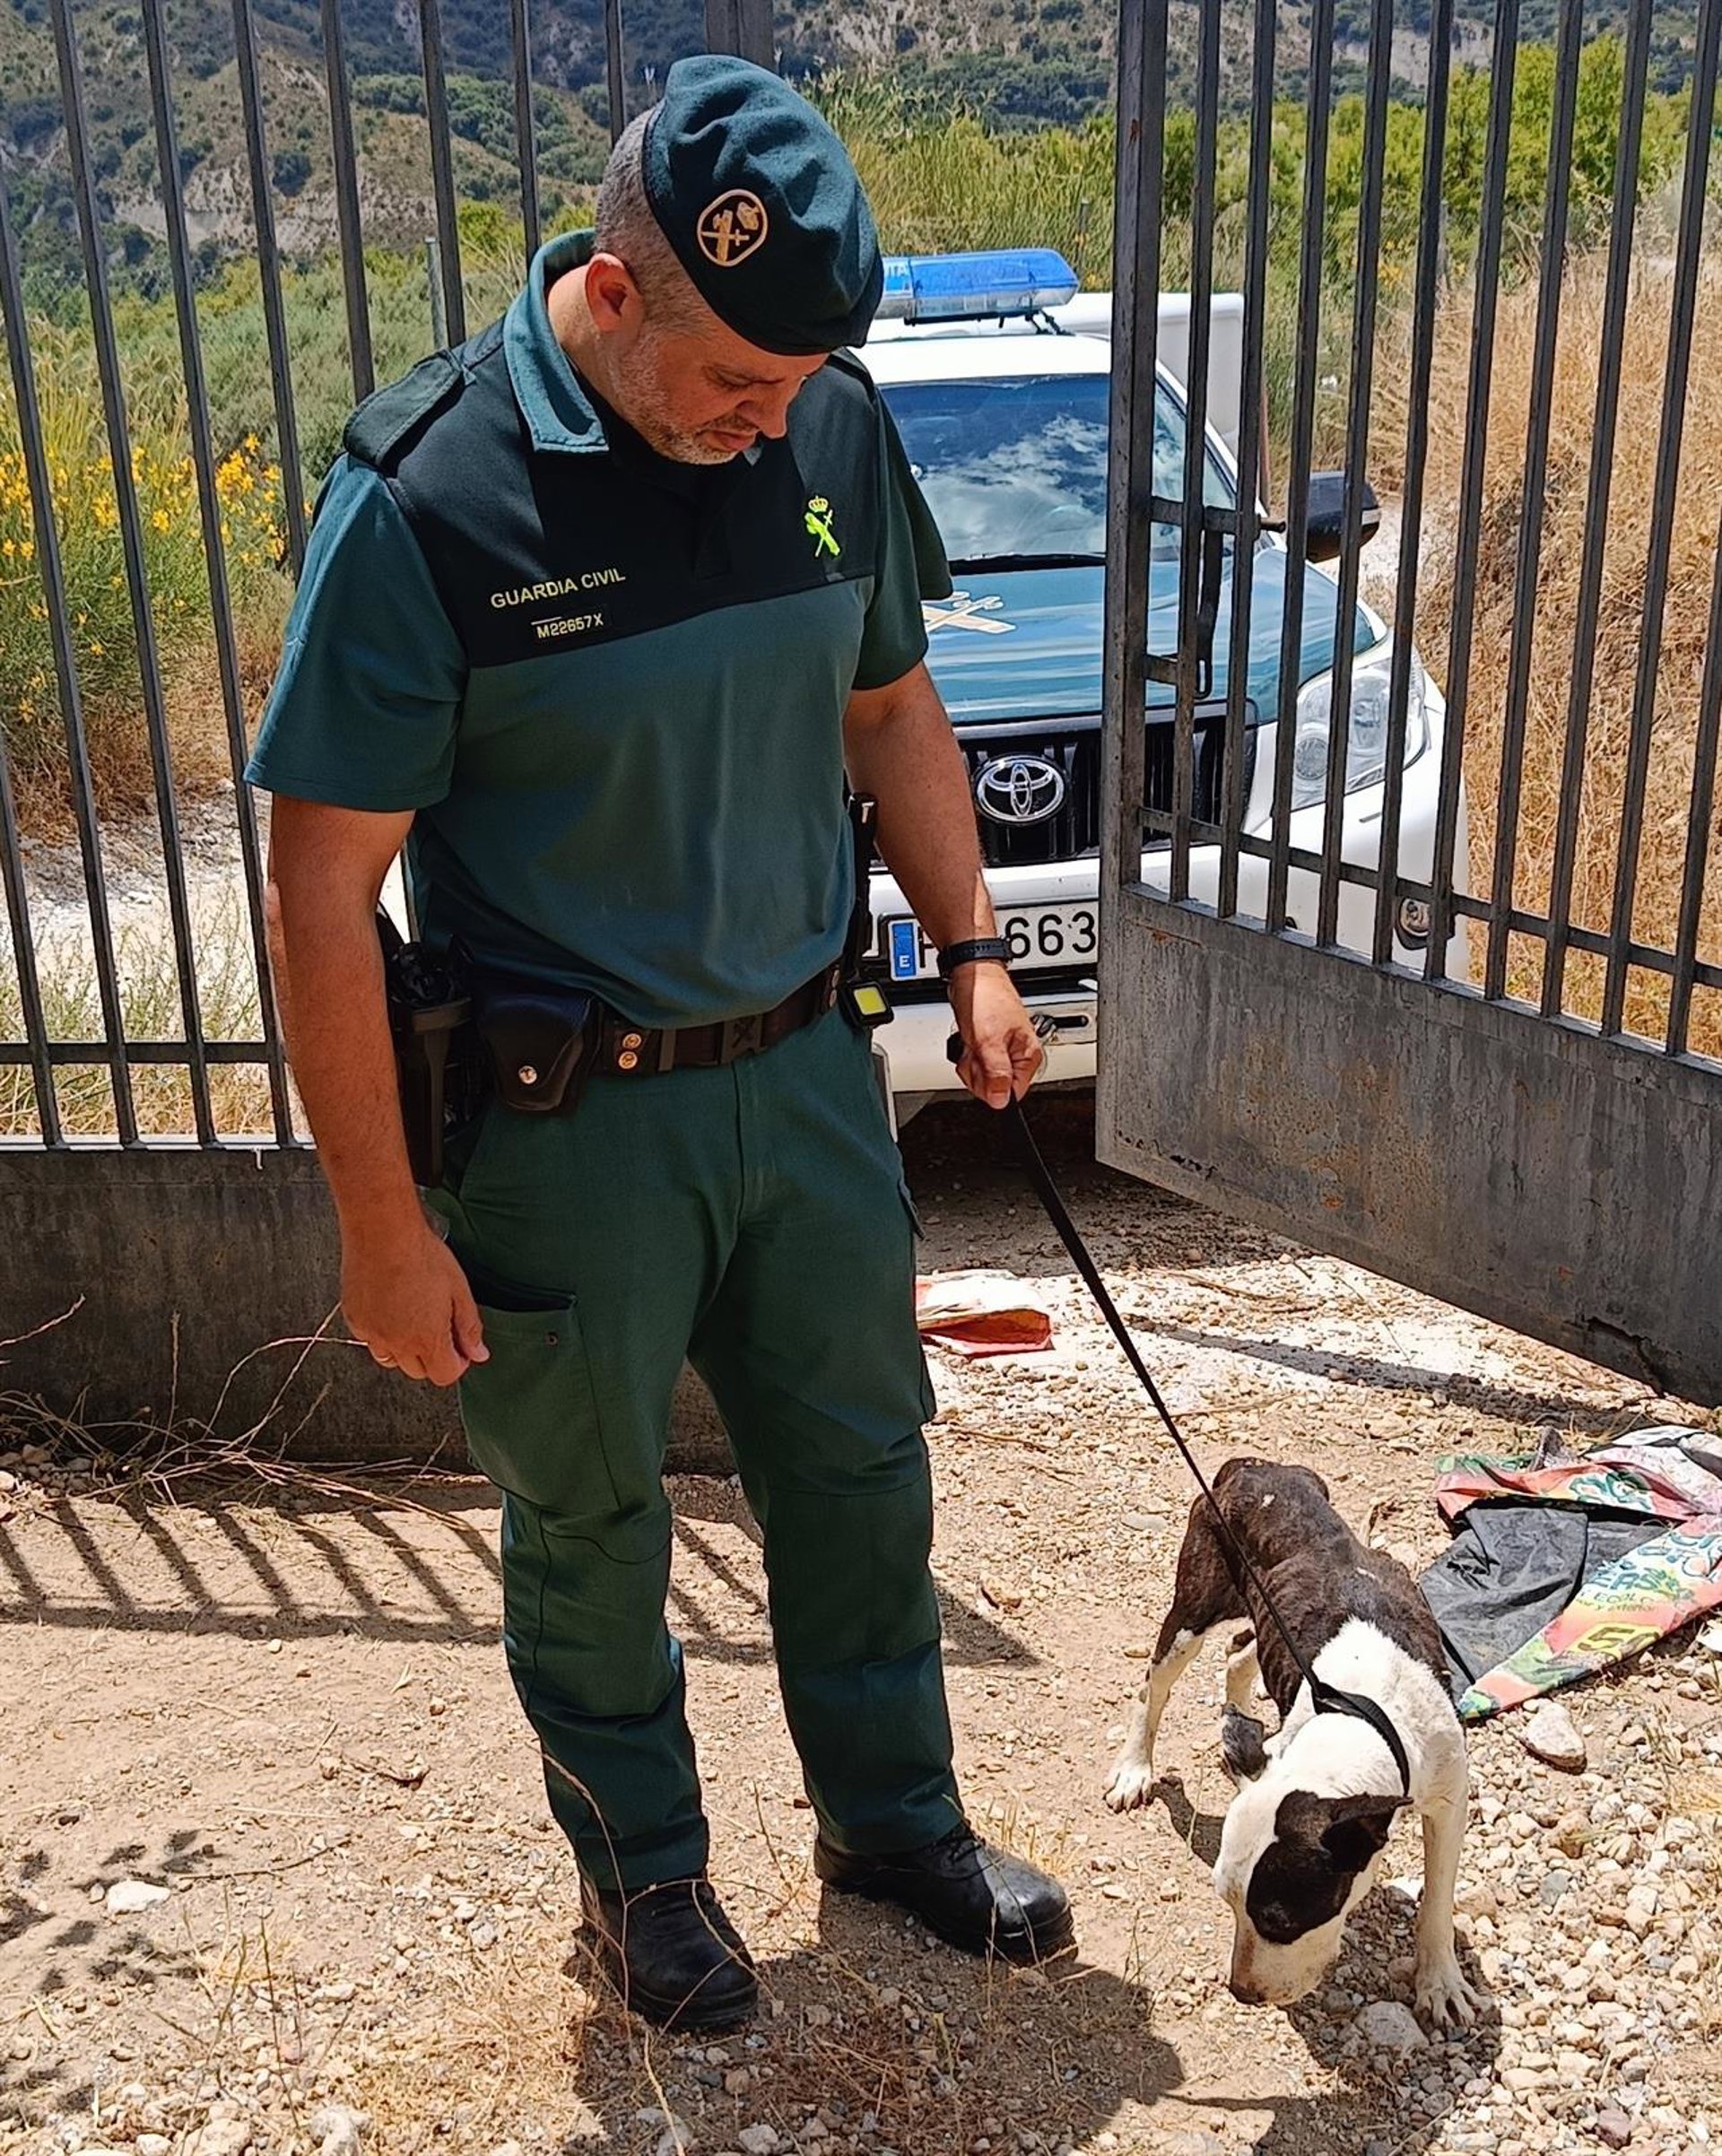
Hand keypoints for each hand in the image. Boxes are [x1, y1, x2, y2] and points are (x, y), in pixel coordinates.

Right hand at [342, 1219, 488, 1386]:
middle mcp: (397, 1343)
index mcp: (427, 1339)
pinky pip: (371, 1340)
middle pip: (419, 1371)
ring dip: (406, 1348)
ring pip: (392, 1359)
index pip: (444, 1375)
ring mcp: (372, 1333)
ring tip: (414, 1316)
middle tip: (438, 1326)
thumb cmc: (422, 1255)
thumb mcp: (458, 1290)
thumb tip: (479, 1354)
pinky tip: (392, 1307)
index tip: (459, 1346)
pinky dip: (383, 1332)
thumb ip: (469, 1327)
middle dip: (432, 1356)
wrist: (382, 1232)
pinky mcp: (355, 1320)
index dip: (457, 1363)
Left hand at [948, 960, 1043, 1109]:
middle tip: (976, 1049)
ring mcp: (1002, 1050)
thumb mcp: (988, 1040)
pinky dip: (967, 1054)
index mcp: (1027, 1055)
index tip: (982, 1070)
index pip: (1013, 1093)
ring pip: (982, 1076)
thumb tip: (1002, 1101)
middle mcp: (1018, 1055)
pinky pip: (975, 1063)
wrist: (971, 974)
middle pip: (995, 1087)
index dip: (992, 1088)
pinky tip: (969, 1040)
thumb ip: (996, 1073)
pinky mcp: (988, 1045)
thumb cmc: (985, 997)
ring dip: (971, 1062)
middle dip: (978, 1072)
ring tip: (973, 1041)